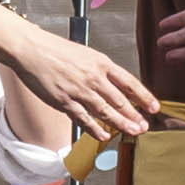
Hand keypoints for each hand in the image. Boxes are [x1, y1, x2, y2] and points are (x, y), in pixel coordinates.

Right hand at [2, 30, 156, 144]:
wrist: (31, 49)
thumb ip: (100, 70)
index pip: (129, 82)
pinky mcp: (64, 102)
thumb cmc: (54, 50)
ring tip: (132, 132)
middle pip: (120, 100)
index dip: (144, 96)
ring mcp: (79, 91)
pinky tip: (104, 136)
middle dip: (135, 115)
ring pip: (105, 112)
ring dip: (121, 124)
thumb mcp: (85, 54)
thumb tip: (115, 85)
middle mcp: (93, 77)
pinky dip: (95, 129)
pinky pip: (84, 119)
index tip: (153, 107)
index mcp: (101, 62)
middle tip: (144, 126)